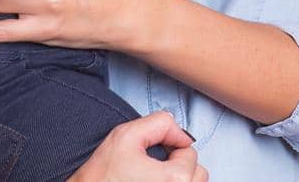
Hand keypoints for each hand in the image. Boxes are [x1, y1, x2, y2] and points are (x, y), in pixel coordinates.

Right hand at [68, 111, 205, 181]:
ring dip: (177, 179)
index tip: (151, 153)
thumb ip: (159, 123)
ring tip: (152, 179)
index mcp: (176, 179)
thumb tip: (181, 133)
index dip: (170, 146)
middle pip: (197, 173)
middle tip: (152, 167)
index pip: (190, 152)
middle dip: (178, 165)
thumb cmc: (102, 175)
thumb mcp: (126, 136)